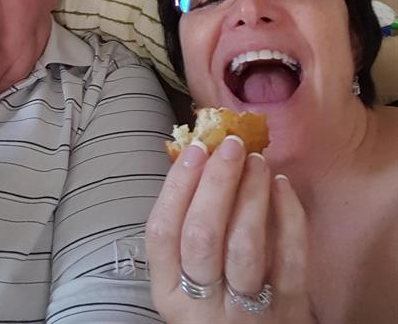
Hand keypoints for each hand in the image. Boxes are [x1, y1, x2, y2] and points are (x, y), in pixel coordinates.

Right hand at [146, 137, 314, 322]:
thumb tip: (198, 159)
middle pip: (203, 234)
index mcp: (170, 291)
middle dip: (216, 182)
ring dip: (250, 193)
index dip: (178, 185)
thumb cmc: (218, 303)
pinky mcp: (288, 311)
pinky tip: (282, 185)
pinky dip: (288, 217)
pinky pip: (289, 258)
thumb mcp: (189, 276)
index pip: (163, 231)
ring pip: (244, 245)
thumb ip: (187, 229)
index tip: (195, 149)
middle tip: (231, 145)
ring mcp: (246, 311)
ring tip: (256, 161)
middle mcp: (203, 305)